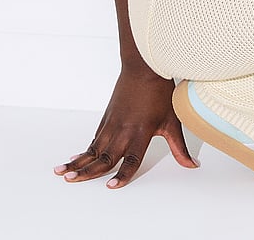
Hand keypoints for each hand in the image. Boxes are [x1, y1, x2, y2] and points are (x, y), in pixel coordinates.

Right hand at [54, 63, 198, 188]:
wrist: (144, 67)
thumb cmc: (160, 92)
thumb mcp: (173, 120)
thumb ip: (179, 147)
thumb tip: (192, 165)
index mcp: (141, 132)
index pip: (131, 159)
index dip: (122, 174)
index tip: (111, 187)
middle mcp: (124, 130)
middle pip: (105, 156)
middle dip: (87, 172)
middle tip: (71, 181)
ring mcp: (113, 123)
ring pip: (94, 148)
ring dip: (78, 161)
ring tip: (61, 172)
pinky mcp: (107, 117)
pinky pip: (95, 138)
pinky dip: (85, 150)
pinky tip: (75, 158)